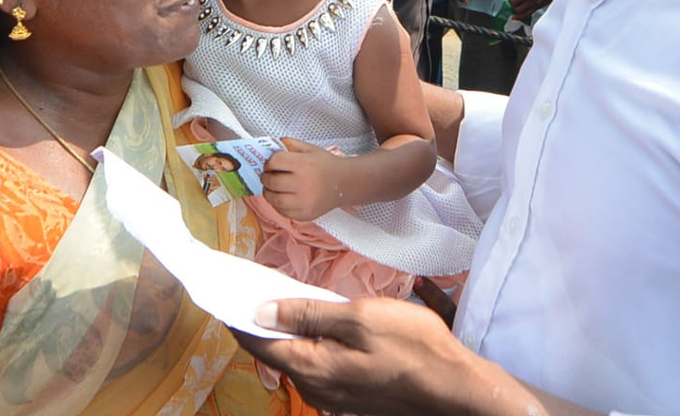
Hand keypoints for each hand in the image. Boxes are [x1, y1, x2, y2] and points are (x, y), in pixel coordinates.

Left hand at [234, 296, 488, 415]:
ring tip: (284, 294)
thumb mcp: (359, 317)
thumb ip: (308, 313)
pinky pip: (317, 365)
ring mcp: (331, 397)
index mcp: (310, 368)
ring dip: (287, 329)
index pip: (257, 341)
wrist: (454, 388)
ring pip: (296, 357)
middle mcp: (313, 389)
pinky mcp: (348, 397)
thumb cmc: (411, 346)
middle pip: (274, 349)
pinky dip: (309, 341)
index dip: (238, 313)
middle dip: (262, 318)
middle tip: (255, 282)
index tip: (226, 288)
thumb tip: (261, 311)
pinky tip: (318, 321)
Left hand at [261, 138, 347, 221]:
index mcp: (304, 164)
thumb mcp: (310, 149)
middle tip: (268, 175)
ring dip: (268, 192)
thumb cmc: (326, 165)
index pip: (275, 162)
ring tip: (273, 187)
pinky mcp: (305, 215)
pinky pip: (282, 211)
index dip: (269, 162)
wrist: (345, 184)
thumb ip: (290, 144)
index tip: (271, 163)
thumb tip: (272, 144)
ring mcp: (304, 202)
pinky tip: (282, 197)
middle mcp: (304, 184)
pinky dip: (277, 204)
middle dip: (266, 177)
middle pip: (272, 181)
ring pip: (274, 199)